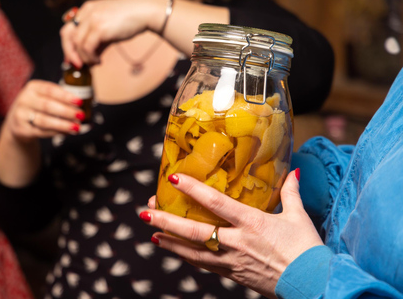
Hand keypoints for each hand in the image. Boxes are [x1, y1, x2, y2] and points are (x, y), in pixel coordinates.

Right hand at [3, 79, 84, 141]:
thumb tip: (81, 105)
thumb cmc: (38, 106)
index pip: (50, 90)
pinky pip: (41, 132)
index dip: (66, 96)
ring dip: (63, 124)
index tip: (79, 102)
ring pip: (44, 121)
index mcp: (32, 87)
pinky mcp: (21, 130)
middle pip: (47, 106)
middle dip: (66, 111)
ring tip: (76, 127)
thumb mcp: (44, 96)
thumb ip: (59, 98)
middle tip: (81, 115)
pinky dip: (56, 132)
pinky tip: (67, 132)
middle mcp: (24, 99)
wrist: (18, 122)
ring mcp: (21, 115)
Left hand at [60, 0, 165, 66]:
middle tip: (78, 65)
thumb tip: (90, 58)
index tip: (75, 59)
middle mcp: (86, 12)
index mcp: (87, 10)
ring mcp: (92, 19)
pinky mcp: (99, 27)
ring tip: (95, 63)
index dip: (69, 46)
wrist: (144, 13)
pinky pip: (87, 47)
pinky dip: (91, 58)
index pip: (68, 29)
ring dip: (84, 58)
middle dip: (70, 53)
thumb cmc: (129, 20)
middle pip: (67, 35)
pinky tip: (99, 61)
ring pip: (77, 44)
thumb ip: (98, 42)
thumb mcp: (109, 30)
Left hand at [141, 170, 322, 298]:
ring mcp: (232, 260)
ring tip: (152, 232)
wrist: (312, 285)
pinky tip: (175, 250)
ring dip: (170, 242)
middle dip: (167, 221)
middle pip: (194, 231)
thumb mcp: (299, 217)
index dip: (192, 189)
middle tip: (146, 211)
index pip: (215, 203)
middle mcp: (236, 242)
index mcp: (251, 223)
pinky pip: (204, 264)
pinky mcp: (232, 274)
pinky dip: (187, 257)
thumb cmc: (306, 250)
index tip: (173, 179)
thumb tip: (291, 172)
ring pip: (193, 251)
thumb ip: (290, 192)